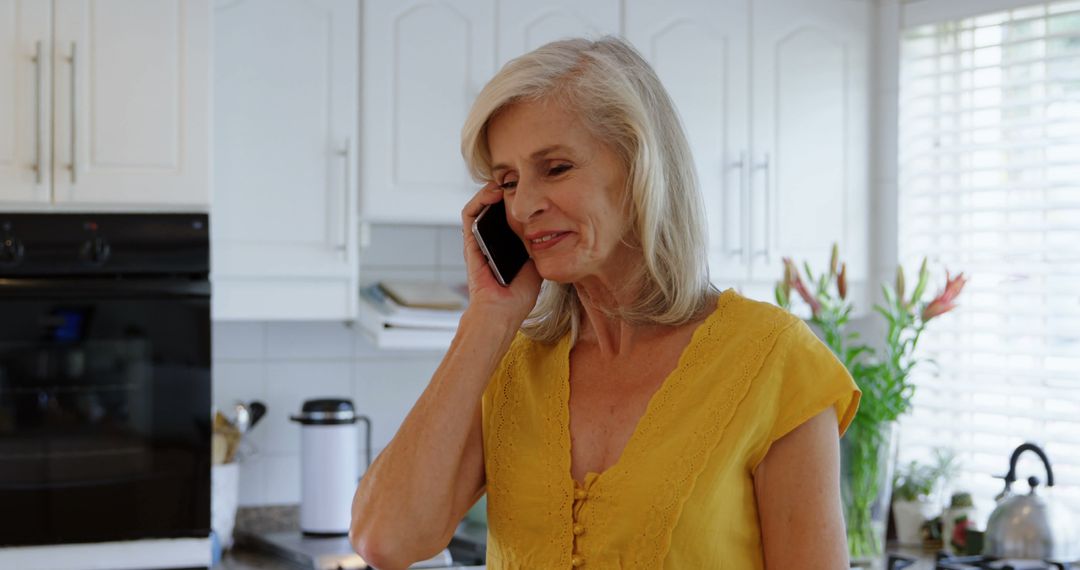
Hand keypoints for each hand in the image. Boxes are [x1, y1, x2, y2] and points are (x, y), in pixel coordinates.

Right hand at [460, 182, 541, 325]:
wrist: (503, 311)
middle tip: (520, 177)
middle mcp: (490, 237)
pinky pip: (469, 214)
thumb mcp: (538, 261)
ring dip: (491, 189)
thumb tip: (559, 227)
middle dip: (505, 188)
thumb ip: (542, 244)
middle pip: (494, 205)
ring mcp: (478, 238)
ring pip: (480, 204)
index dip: (517, 196)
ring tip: (506, 180)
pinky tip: (494, 193)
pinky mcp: (470, 241)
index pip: (508, 211)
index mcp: (505, 241)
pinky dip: (479, 199)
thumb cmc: (520, 293)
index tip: (532, 184)